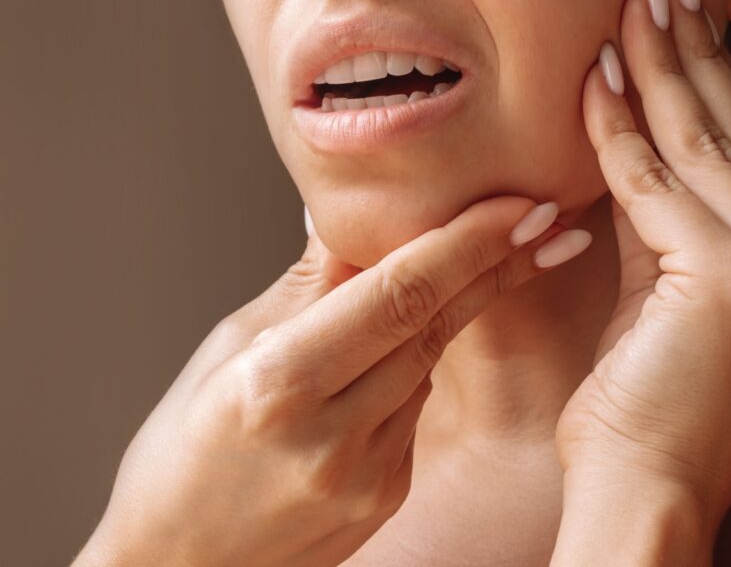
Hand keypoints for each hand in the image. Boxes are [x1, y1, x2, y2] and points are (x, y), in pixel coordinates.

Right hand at [73, 197, 585, 566]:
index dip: (466, 243)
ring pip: (426, 362)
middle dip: (496, 265)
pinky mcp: (386, 493)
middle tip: (545, 219)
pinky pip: (413, 406)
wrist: (180, 565)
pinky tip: (389, 355)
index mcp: (279, 383)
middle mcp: (333, 434)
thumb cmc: (183, 454)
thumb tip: (352, 216)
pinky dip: (412, 366)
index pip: (398, 294)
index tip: (517, 204)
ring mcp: (367, 473)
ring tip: (464, 268)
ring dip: (450, 311)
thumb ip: (307, 285)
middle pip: (433, 325)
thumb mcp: (227, 349)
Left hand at [554, 0, 730, 542]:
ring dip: (660, 66)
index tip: (686, 22)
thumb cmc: (653, 410)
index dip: (722, 80)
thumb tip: (641, 132)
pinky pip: (656, 181)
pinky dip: (620, 127)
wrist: (648, 496)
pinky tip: (598, 78)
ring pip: (706, 143)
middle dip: (695, 50)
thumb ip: (672, 218)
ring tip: (630, 8)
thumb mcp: (677, 295)